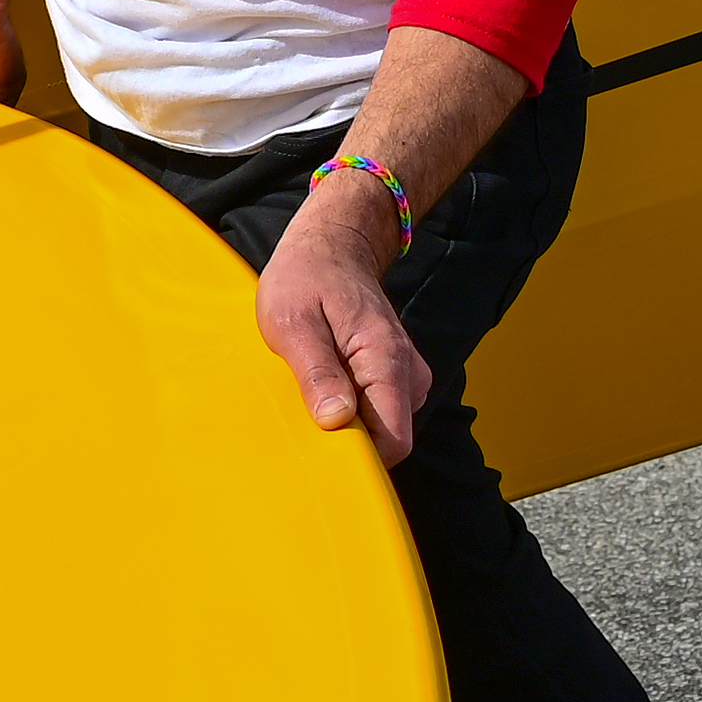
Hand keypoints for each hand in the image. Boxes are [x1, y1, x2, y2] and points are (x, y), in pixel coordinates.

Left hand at [257, 195, 431, 463]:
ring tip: (313, 385)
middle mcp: (408, 372)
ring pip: (383, 428)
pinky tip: (326, 383)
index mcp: (386, 359)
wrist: (332, 245)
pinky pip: (378, 413)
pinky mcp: (395, 376)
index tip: (320, 448)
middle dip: (349, 438)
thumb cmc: (306, 278)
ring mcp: (405, 375)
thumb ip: (316, 371)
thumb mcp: (293, 322)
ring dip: (348, 422)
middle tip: (306, 405)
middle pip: (389, 440)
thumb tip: (336, 420)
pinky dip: (351, 408)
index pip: (394, 441)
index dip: (359, 456)